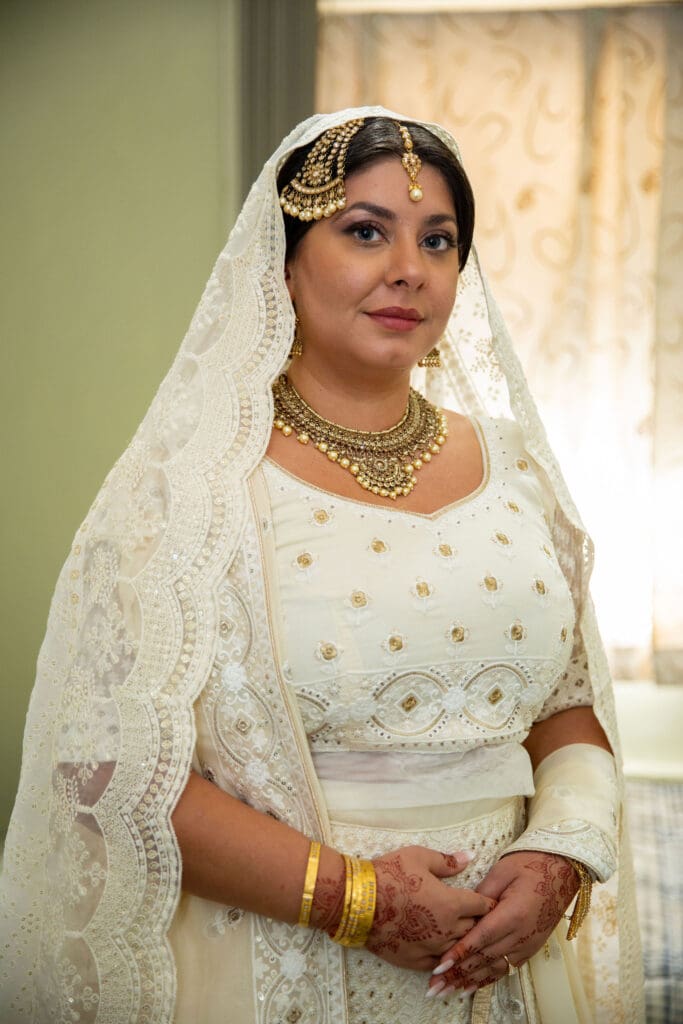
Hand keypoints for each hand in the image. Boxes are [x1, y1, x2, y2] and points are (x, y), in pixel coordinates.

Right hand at [365, 846, 495, 971]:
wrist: (358, 901)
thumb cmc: (389, 874)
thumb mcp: (419, 857)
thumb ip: (447, 861)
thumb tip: (470, 856)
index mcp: (451, 903)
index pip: (482, 906)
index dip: (487, 902)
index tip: (490, 901)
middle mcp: (446, 929)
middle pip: (473, 928)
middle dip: (477, 921)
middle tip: (476, 915)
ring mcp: (432, 948)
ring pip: (458, 948)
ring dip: (461, 940)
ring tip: (461, 933)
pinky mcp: (416, 960)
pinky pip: (439, 963)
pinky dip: (444, 956)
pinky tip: (443, 950)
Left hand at [427, 851, 578, 992]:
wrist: (562, 869)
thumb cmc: (531, 864)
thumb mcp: (503, 871)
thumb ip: (482, 893)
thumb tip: (464, 910)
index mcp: (513, 914)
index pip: (480, 938)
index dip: (459, 953)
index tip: (440, 965)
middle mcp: (521, 934)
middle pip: (485, 958)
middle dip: (458, 973)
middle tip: (435, 985)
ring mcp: (528, 943)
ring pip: (495, 968)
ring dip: (470, 981)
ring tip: (448, 990)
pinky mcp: (532, 947)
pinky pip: (507, 967)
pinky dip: (488, 978)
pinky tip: (472, 985)